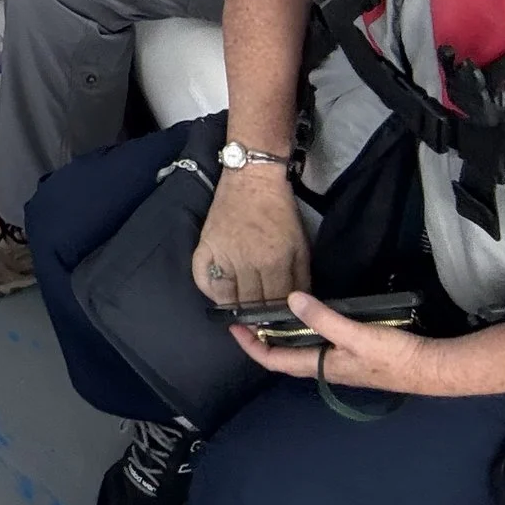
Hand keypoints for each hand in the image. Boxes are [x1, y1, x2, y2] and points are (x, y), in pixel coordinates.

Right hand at [192, 165, 308, 308]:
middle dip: (259, 316)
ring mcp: (222, 255)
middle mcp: (246, 263)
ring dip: (237, 308)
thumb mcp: (301, 246)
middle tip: (263, 321)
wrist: (252, 181)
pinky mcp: (205, 248)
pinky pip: (203, 281)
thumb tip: (299, 305)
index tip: (281, 323)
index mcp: (274, 261)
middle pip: (251, 304)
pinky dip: (211, 293)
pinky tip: (222, 296)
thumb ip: (300, 278)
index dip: (280, 316)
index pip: (276, 303)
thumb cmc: (281, 213)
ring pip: (228, 297)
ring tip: (244, 312)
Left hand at [232, 291, 443, 394]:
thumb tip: (291, 300)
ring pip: (301, 351)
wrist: (431, 368)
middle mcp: (326, 369)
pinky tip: (308, 317)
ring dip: (282, 336)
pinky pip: (318, 345)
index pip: (274, 361)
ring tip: (269, 314)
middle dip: (262, 340)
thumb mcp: (356, 334)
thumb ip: (324, 318)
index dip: (251, 346)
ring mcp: (340, 364)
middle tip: (246, 317)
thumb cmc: (394, 355)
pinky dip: (304, 333)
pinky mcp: (353, 356)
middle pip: (284, 357)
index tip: (232, 328)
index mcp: (321, 366)